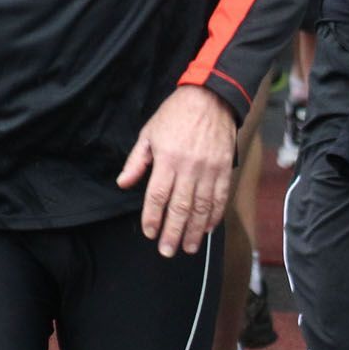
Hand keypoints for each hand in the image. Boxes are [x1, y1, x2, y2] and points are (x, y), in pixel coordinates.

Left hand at [116, 85, 235, 256]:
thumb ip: (137, 161)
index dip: (152, 217)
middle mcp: (188, 167)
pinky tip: (208, 228)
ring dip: (195, 231)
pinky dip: (215, 215)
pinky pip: (220, 197)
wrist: (211, 98)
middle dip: (173, 233)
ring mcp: (209, 169)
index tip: (149, 233)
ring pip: (201, 207)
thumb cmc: (176, 115)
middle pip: (180, 207)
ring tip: (189, 247)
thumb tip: (123, 183)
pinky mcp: (225, 169)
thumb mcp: (149, 133)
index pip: (157, 196)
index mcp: (167, 159)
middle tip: (167, 251)